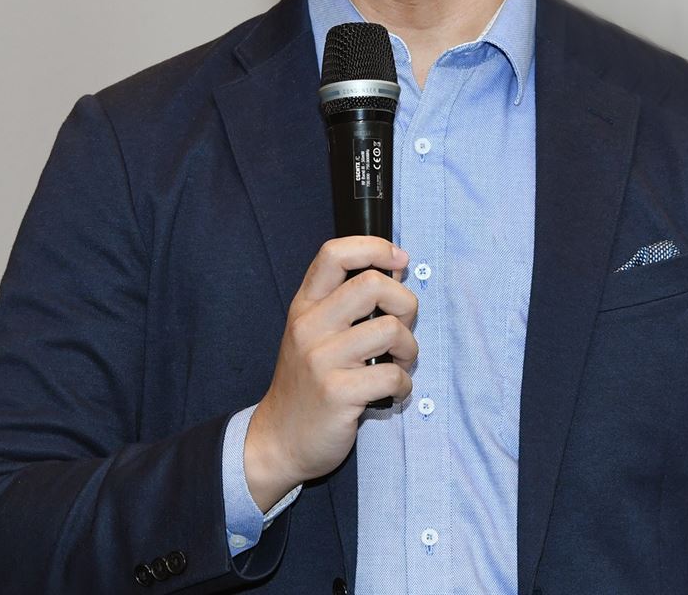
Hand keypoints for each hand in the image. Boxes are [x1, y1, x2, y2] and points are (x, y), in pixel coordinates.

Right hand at [244, 236, 417, 510]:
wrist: (278, 441)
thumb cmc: (308, 382)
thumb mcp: (315, 332)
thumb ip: (349, 301)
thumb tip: (396, 269)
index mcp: (305, 305)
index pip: (334, 253)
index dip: (375, 247)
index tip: (399, 260)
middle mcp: (309, 327)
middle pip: (373, 284)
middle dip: (405, 303)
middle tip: (403, 327)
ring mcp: (321, 360)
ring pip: (390, 329)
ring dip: (409, 348)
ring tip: (399, 363)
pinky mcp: (337, 394)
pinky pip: (392, 375)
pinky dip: (404, 384)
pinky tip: (392, 392)